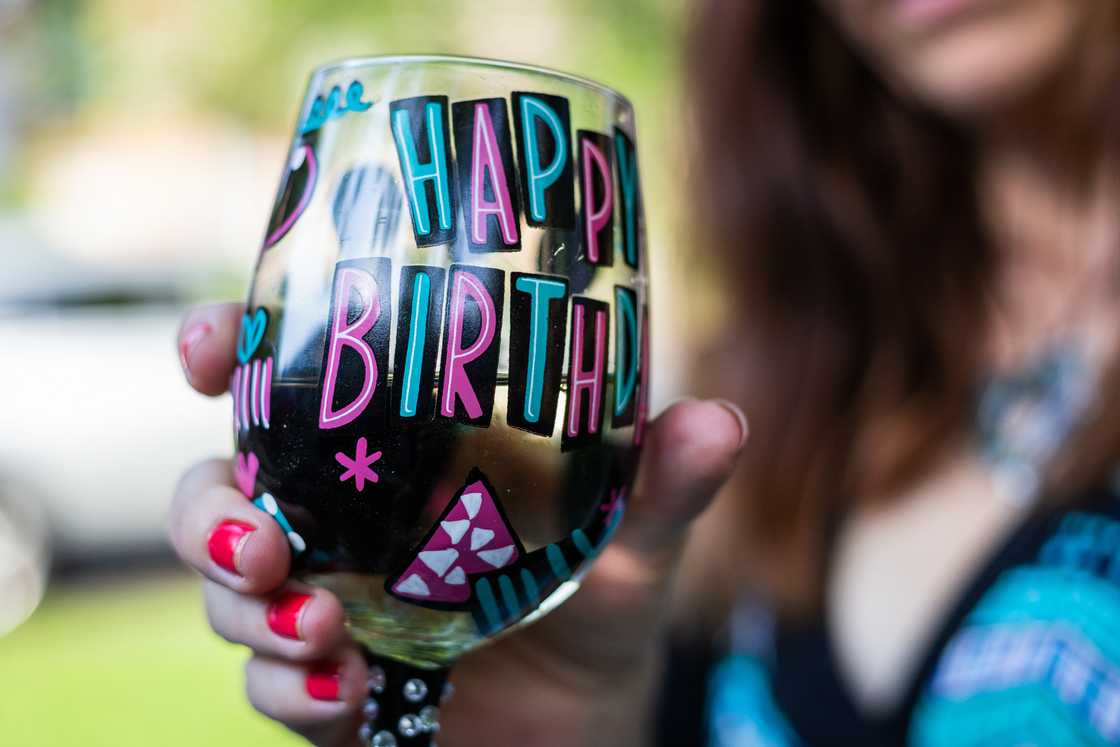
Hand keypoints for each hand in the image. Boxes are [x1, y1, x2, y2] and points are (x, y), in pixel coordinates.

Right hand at [170, 303, 746, 745]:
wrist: (586, 721)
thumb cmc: (597, 599)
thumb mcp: (633, 537)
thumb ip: (665, 484)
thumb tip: (721, 419)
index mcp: (391, 455)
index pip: (281, 385)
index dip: (224, 353)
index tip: (209, 347)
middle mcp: (339, 522)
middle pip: (217, 493)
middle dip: (210, 512)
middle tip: (264, 536)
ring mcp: (323, 604)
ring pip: (227, 592)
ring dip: (248, 609)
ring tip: (322, 628)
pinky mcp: (324, 691)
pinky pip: (271, 689)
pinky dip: (292, 692)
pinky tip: (351, 695)